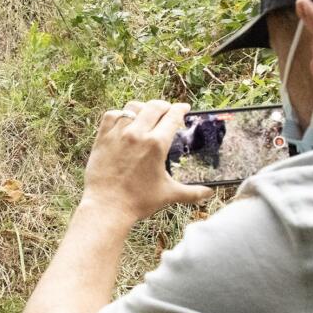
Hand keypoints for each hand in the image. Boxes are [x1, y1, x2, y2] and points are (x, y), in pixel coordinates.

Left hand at [80, 100, 210, 225]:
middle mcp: (137, 134)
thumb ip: (192, 192)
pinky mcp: (102, 138)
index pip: (173, 116)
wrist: (107, 207)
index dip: (181, 109)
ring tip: (147, 113)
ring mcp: (118, 134)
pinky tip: (124, 119)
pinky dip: (120, 113)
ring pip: (132, 107)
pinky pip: (111, 115)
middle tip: (168, 110)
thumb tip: (210, 193)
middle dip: (165, 106)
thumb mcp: (169, 194)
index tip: (184, 108)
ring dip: (143, 107)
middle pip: (154, 107)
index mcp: (156, 144)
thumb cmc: (138, 201)